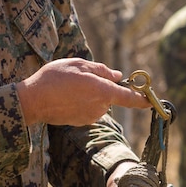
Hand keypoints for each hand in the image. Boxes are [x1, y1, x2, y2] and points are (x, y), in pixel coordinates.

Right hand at [17, 58, 150, 124]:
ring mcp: (91, 116)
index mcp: (102, 90)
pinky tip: (66, 97)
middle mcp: (100, 106)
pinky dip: (82, 102)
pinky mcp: (82, 122)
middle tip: (80, 77)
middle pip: (110, 95)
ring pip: (99, 101)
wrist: (33, 101)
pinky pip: (89, 109)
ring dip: (90, 94)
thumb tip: (116, 76)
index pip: (129, 98)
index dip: (143, 99)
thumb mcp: (78, 64)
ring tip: (69, 87)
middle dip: (101, 86)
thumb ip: (100, 70)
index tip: (152, 100)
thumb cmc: (54, 78)